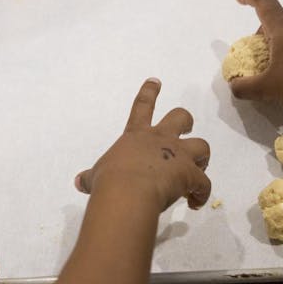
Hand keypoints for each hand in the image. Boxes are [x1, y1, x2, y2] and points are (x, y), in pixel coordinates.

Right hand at [74, 78, 210, 210]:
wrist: (128, 191)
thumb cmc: (109, 179)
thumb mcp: (97, 175)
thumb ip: (91, 177)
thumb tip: (78, 182)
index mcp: (137, 135)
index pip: (142, 106)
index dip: (149, 91)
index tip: (155, 80)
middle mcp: (161, 140)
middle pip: (181, 117)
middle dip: (187, 122)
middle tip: (189, 130)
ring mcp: (179, 155)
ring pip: (202, 146)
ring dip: (203, 157)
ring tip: (200, 169)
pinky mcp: (190, 174)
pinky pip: (204, 184)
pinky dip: (202, 193)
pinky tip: (196, 202)